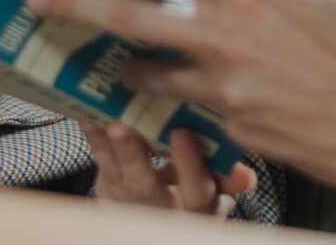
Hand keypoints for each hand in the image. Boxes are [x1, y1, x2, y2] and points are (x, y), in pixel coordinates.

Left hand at [29, 0, 335, 193]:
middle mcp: (230, 36)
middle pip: (135, 14)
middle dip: (77, 1)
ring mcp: (227, 87)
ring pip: (152, 70)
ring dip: (123, 61)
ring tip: (102, 55)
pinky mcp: (234, 129)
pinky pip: (191, 107)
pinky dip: (177, 96)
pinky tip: (172, 92)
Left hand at [78, 121, 255, 215]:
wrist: (158, 216)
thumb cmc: (196, 190)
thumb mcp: (219, 191)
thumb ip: (229, 180)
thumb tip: (246, 175)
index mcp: (198, 207)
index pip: (197, 191)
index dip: (189, 165)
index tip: (181, 133)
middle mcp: (162, 210)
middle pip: (147, 188)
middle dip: (135, 157)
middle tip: (124, 128)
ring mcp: (132, 202)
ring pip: (119, 178)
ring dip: (108, 148)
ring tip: (103, 122)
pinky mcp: (110, 191)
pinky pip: (101, 167)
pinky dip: (95, 143)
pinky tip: (89, 118)